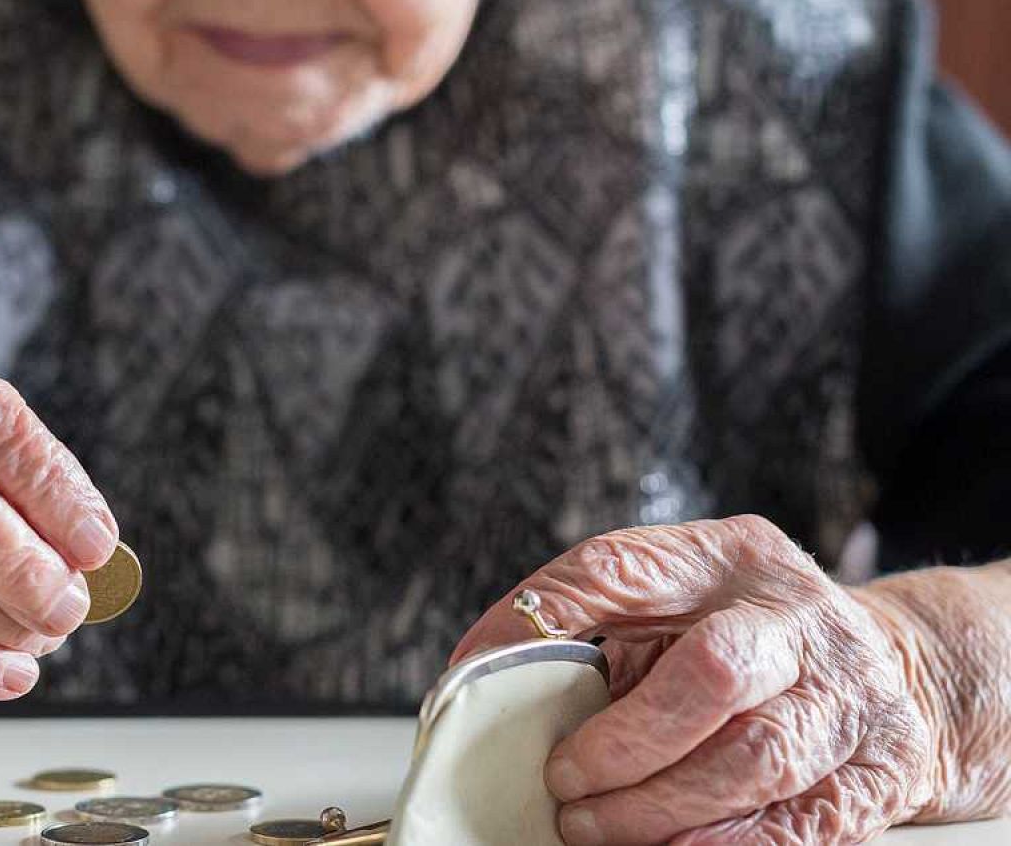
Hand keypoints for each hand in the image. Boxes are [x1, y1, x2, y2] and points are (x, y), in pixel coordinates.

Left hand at [449, 515, 939, 844]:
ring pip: (755, 758)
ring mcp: (845, 696)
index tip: (478, 673)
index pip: (621, 568)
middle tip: (562, 779)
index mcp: (726, 559)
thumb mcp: (679, 602)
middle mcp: (794, 619)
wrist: (900, 673)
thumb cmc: (753, 638)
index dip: (541, 618)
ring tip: (592, 826)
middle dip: (624, 739)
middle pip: (714, 670)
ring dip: (658, 806)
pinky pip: (799, 824)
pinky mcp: (875, 773)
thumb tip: (483, 677)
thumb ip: (596, 627)